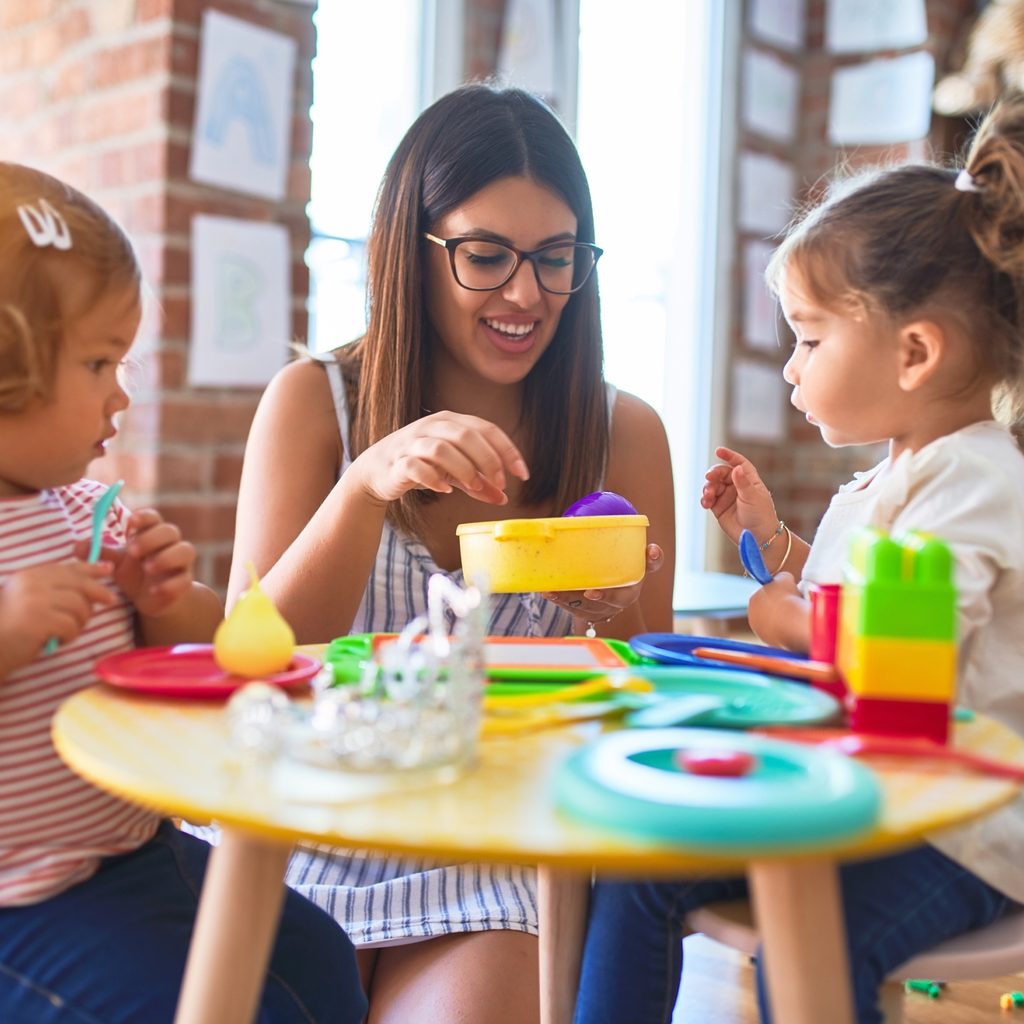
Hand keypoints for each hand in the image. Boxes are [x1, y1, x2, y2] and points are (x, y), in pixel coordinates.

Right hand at [0, 561, 116, 672]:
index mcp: (30, 575)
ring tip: (68, 631)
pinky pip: (72, 625)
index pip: (67, 568)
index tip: (109, 569)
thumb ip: (53, 589)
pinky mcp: (40, 620)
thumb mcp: (30, 600)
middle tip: (111, 600)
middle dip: (99, 593)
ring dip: (80, 621)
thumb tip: (92, 580)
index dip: (91, 568)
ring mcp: (36, 600)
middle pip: (80, 584)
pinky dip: (71, 635)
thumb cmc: (11, 627)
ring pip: (79, 606)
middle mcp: (33, 583)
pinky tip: (59, 640)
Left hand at [87, 509, 197, 618]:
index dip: (144, 517)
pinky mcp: (185, 583)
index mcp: (152, 534)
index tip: (130, 523)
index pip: (153, 518)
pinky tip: (153, 591)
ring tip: (147, 568)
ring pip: (186, 550)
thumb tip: (76, 546)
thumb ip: (100, 554)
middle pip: (170, 531)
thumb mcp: (116, 563)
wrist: (153, 599)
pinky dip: (169, 584)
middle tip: (132, 551)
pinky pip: (184, 579)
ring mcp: (181, 563)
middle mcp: (170, 544)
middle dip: (151, 539)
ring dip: (167, 557)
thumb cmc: (134, 575)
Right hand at [348, 412, 529, 506]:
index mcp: (451, 422)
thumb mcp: (454, 474)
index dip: (508, 450)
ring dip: (463, 469)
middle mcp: (432, 426)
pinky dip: (433, 479)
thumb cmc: (421, 466)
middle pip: (466, 435)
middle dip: (488, 460)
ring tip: (474, 487)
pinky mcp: (397, 461)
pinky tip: (444, 490)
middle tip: (499, 482)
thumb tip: (503, 498)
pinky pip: (416, 466)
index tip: (522, 474)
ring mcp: (412, 442)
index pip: (486, 429)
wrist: (376, 471)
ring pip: (442, 448)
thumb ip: (478, 484)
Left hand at [541, 543, 663, 623]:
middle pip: (594, 606)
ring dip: (564, 600)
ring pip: (582, 609)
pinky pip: (574, 610)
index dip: (607, 595)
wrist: (619, 584)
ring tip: (549, 590)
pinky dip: (560, 602)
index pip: (623, 595)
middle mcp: (616, 605)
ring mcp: (601, 611)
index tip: (590, 592)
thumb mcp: (640, 559)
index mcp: (630, 591)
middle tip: (558, 591)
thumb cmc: (629, 567)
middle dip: (577, 600)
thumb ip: (650, 556)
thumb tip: (653, 550)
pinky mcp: (589, 614)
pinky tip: (547, 592)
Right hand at [700, 446, 778, 544]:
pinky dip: (705, 499)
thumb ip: (742, 482)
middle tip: (709, 478)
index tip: (718, 451)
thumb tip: (736, 467)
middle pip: (721, 473)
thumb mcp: (753, 497)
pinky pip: (708, 499)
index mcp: (749, 480)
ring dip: (707, 488)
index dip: (729, 456)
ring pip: (712, 485)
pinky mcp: (719, 508)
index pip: (739, 463)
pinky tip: (705, 503)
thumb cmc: (761, 516)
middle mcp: (737, 486)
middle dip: (714, 474)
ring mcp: (727, 497)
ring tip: (708, 496)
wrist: (758, 538)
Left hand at [746, 572, 808, 650]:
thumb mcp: (785, 578)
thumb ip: (781, 578)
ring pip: (776, 623)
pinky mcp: (772, 644)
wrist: (794, 622)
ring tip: (796, 615)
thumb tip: (783, 579)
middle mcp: (753, 619)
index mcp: (753, 600)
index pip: (764, 595)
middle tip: (794, 604)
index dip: (777, 593)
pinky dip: (788, 630)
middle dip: (780, 607)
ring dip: (784, 620)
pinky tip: (796, 626)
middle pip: (769, 610)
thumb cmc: (788, 598)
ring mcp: (762, 633)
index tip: (788, 593)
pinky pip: (782, 634)